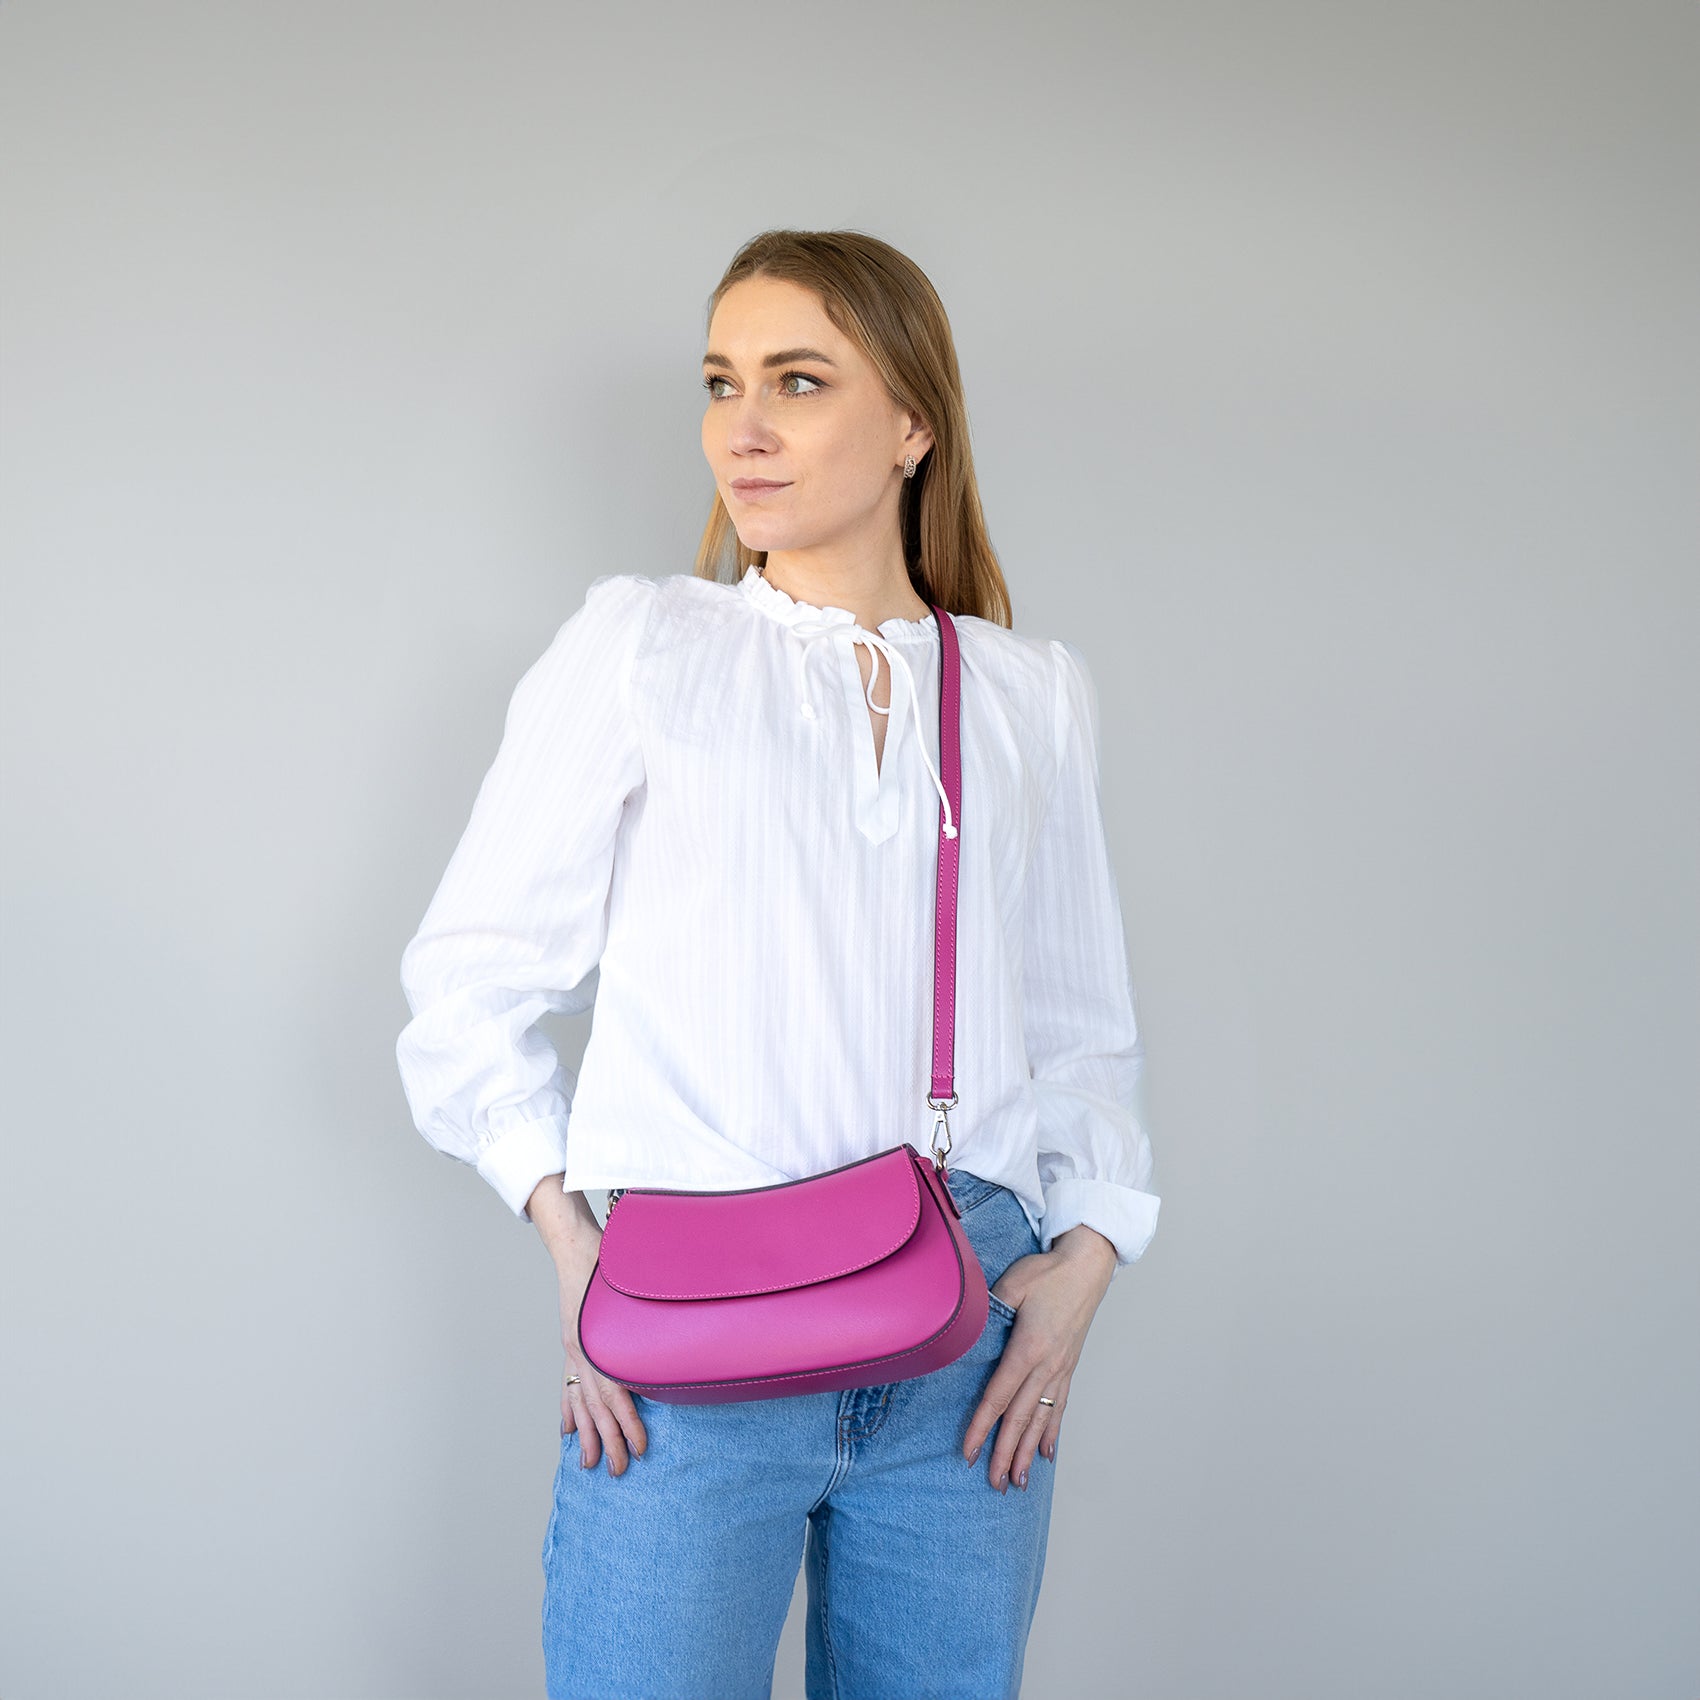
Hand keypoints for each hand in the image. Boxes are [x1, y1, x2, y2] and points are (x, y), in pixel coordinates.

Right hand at [554, 1233, 647, 1474]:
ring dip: (585, 1435)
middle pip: (596, 1406)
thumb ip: (650, 1321)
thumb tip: (678, 1342)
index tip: (642, 1449)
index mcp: (602, 1343)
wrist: (580, 1246)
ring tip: (588, 1463)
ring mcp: (574, 1349)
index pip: (617, 1395)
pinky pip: (568, 1383)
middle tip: (618, 1471)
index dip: (629, 1424)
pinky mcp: (571, 1344)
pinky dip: (568, 1408)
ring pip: (580, 1400)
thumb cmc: (613, 1265)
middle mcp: (585, 1350)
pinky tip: (568, 1429)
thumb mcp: (637, 1290)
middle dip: (607, 1441)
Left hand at [962, 1225, 1117, 1491]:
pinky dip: (1052, 1432)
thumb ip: (989, 1310)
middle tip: (993, 1484)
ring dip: (1028, 1452)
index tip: (967, 1453)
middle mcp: (1046, 1367)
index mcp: (1028, 1348)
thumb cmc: (1048, 1272)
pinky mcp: (1069, 1367)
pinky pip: (1059, 1407)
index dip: (981, 1428)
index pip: (998, 1397)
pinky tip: (1048, 1454)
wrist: (1086, 1266)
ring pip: (1041, 1420)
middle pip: (1020, 1418)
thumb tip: (966, 1331)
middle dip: (1005, 1453)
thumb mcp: (1012, 1284)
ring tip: (1019, 1481)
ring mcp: (1060, 1370)